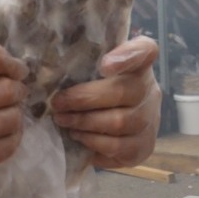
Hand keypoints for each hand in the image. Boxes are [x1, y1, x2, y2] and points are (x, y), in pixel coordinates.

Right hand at [0, 40, 28, 185]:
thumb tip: (19, 68)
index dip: (13, 64)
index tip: (18, 71)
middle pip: (6, 88)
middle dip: (17, 90)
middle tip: (13, 93)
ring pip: (11, 118)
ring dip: (15, 113)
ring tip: (4, 113)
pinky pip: (9, 145)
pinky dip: (13, 136)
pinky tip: (3, 132)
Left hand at [51, 37, 161, 168]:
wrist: (124, 129)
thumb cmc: (100, 92)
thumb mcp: (95, 71)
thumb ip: (83, 62)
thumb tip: (47, 65)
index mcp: (139, 64)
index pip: (145, 50)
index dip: (127, 56)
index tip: (104, 65)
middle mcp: (150, 90)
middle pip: (122, 91)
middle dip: (83, 99)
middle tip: (57, 103)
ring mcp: (151, 120)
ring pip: (119, 122)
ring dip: (84, 122)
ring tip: (62, 120)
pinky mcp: (143, 147)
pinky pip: (117, 146)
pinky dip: (92, 141)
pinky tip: (77, 135)